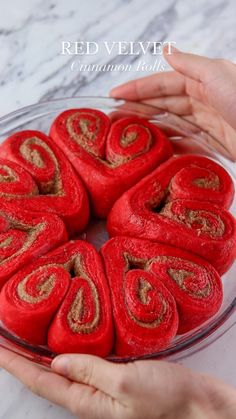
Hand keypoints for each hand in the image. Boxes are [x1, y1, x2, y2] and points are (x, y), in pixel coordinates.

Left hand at [0, 348, 235, 418]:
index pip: (39, 381)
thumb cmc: (167, 399)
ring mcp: (100, 388)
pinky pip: (79, 364)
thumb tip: (55, 362)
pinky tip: (61, 344)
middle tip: (3, 338)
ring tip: (21, 339)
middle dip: (20, 359)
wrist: (197, 405)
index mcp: (86, 401)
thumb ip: (89, 372)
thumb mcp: (125, 384)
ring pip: (59, 370)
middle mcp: (88, 396)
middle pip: (44, 377)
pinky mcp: (113, 377)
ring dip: (38, 355)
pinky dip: (63, 353)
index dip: (15, 364)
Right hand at [110, 48, 235, 158]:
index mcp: (202, 81)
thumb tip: (166, 51)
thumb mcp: (217, 75)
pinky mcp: (213, 145)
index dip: (138, 88)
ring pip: (171, 124)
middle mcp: (203, 101)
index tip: (114, 95)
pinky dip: (168, 146)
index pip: (163, 83)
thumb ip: (190, 65)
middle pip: (164, 104)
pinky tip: (153, 150)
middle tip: (114, 118)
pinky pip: (185, 144)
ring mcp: (206, 124)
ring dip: (150, 128)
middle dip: (139, 109)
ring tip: (127, 135)